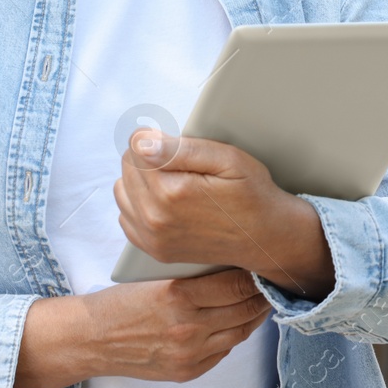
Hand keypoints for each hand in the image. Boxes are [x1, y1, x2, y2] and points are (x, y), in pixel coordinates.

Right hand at [14, 269, 271, 387]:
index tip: (263, 265)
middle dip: (261, 295)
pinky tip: (236, 322)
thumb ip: (193, 275)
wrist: (93, 339)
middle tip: (269, 282)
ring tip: (260, 302)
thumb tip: (233, 266)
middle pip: (244, 309)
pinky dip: (234, 335)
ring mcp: (188, 353)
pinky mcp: (186, 371)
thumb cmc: (121, 301)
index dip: (255, 275)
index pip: (236, 284)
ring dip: (253, 317)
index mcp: (178, 294)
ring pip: (239, 332)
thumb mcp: (156, 277)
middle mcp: (187, 326)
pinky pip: (223, 352)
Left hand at [115, 129, 287, 273]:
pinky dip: (139, 205)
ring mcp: (153, 238)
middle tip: (181, 162)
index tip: (175, 143)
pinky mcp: (154, 250)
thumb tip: (141, 142)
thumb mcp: (228, 159)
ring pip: (122, 191)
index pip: (136, 147)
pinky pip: (126, 217)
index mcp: (170, 192)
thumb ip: (181, 149)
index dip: (156, 137)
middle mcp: (155, 218)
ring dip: (141, 180)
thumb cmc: (251, 194)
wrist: (265, 237)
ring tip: (171, 179)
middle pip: (127, 167)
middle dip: (148, 157)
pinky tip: (164, 200)